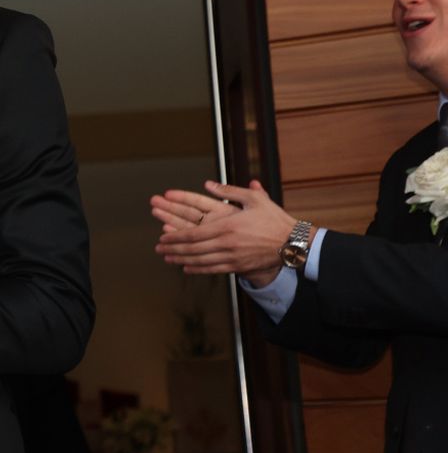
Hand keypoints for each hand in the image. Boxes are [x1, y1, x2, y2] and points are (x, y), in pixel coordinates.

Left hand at [152, 180, 295, 285]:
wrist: (293, 243)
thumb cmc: (273, 219)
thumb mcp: (254, 199)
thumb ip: (229, 191)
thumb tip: (208, 184)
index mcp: (227, 225)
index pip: (194, 233)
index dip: (175, 236)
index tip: (162, 237)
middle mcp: (226, 243)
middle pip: (193, 248)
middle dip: (173, 248)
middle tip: (159, 248)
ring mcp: (232, 256)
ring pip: (200, 260)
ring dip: (181, 259)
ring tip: (167, 258)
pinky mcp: (238, 266)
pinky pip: (213, 269)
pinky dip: (198, 269)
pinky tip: (187, 268)